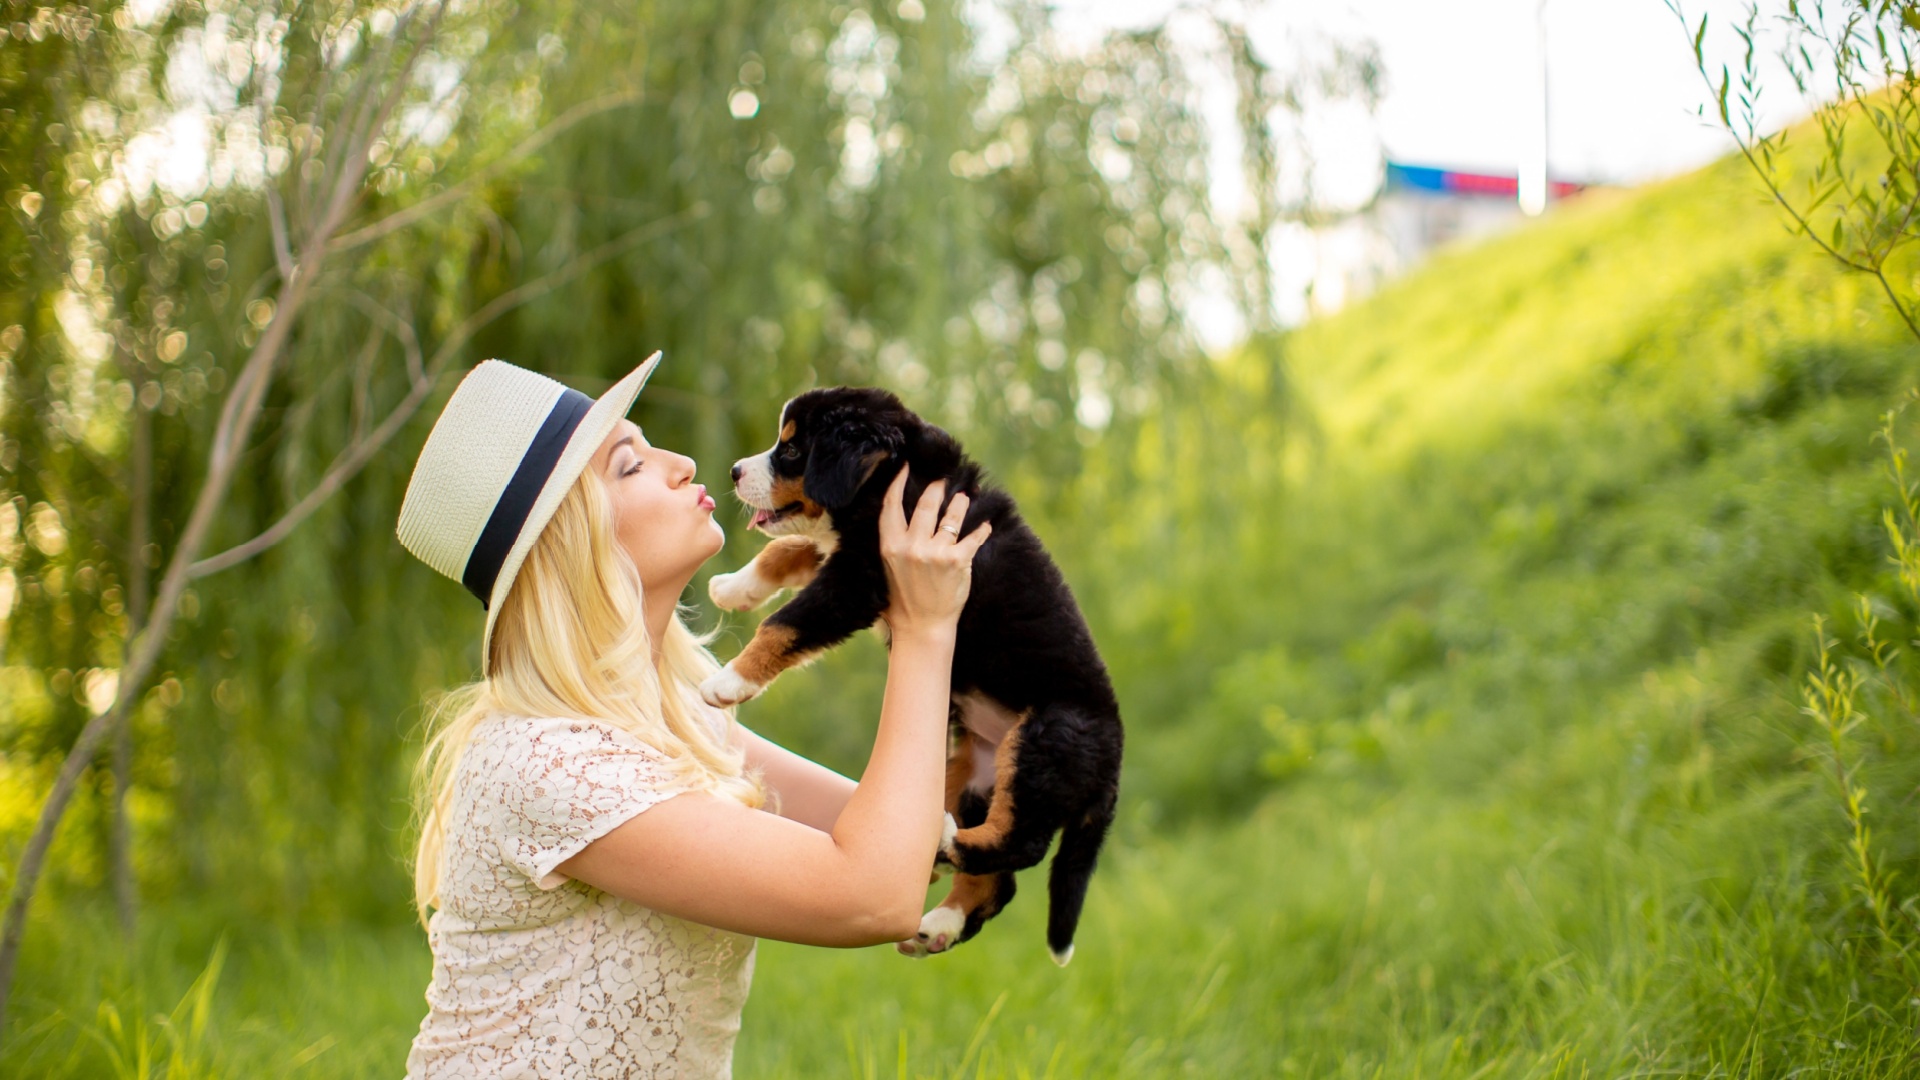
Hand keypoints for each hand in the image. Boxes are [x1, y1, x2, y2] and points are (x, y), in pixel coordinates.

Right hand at [879, 468, 991, 639]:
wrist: (922, 627)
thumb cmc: (903, 600)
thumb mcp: (888, 568)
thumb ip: (894, 542)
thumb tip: (901, 515)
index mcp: (890, 546)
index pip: (891, 505)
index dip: (898, 483)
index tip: (905, 467)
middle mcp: (911, 546)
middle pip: (926, 504)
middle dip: (937, 488)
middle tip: (943, 481)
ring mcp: (935, 553)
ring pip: (951, 515)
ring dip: (960, 503)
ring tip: (965, 497)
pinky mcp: (958, 561)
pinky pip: (973, 537)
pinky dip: (982, 530)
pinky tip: (986, 525)